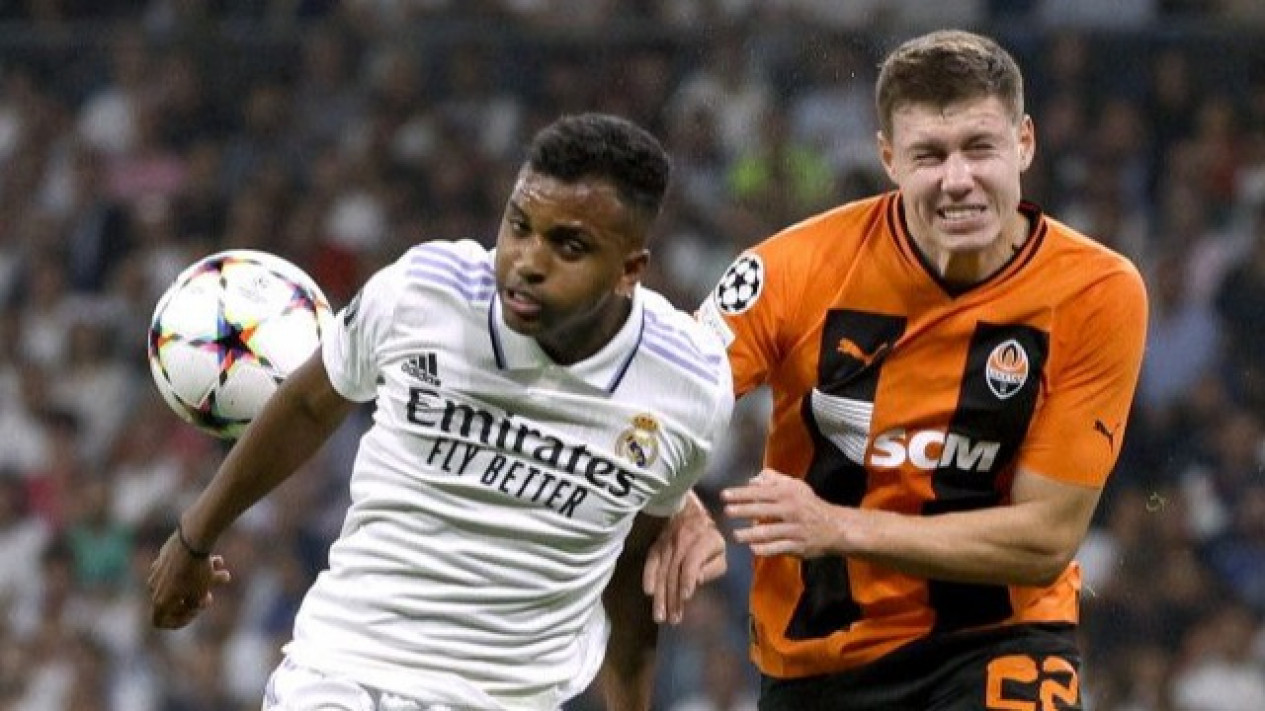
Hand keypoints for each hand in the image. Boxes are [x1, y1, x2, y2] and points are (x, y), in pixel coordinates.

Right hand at [148, 531, 231, 628]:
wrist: (192, 539)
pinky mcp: (165, 555)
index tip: (195, 612)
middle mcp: (154, 587)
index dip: (178, 621)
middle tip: (209, 595)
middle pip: (175, 599)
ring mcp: (157, 570)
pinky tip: (218, 561)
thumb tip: (197, 601)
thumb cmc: (196, 571)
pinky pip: (183, 566)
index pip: (159, 622)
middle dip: (195, 598)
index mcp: (159, 600)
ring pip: (183, 580)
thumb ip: (196, 603)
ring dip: (203, 580)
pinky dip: (199, 566)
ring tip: (223, 573)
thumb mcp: (200, 593)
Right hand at [642, 494, 725, 624]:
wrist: (688, 509)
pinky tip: (648, 591)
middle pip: (675, 571)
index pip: (693, 560)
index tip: (686, 597)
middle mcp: (684, 541)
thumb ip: (714, 568)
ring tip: (660, 615)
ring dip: (660, 595)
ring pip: (662, 571)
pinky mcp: (657, 545)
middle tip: (672, 620)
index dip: (688, 579)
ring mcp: (668, 543)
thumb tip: (698, 580)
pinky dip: (648, 576)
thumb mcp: (720, 550)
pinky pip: (651, 561)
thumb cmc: (709, 537)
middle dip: (673, 597)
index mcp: (704, 540)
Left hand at [723, 469, 845, 557]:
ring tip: (735, 535)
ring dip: (750, 533)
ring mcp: (794, 529)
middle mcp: (791, 510)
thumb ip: (773, 480)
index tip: (724, 495)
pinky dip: (765, 549)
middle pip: (762, 510)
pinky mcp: (798, 546)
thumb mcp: (795, 486)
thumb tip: (752, 479)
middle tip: (726, 512)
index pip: (760, 492)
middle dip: (742, 511)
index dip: (741, 494)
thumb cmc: (809, 505)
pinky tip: (752, 548)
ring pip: (769, 531)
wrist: (834, 527)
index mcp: (788, 494)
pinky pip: (778, 547)